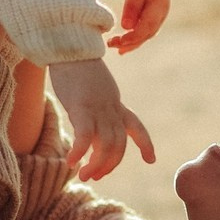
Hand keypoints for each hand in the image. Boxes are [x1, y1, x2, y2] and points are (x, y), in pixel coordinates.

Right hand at [48, 58, 154, 180]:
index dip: (145, 144)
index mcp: (114, 101)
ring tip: (84, 175)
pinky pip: (84, 136)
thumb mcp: (92, 86)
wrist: (68, 43)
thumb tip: (88, 118)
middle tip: (95, 176)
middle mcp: (110, 107)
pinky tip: (71, 162)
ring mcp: (97, 107)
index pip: (136, 126)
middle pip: (118, 143)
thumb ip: (95, 103)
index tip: (151, 160)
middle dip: (109, 164)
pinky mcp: (80, 106)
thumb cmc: (75, 64)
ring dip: (96, 165)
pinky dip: (79, 152)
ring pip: (105, 144)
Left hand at [106, 0, 168, 53]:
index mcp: (160, 6)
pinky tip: (120, 46)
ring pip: (144, 36)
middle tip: (111, 44)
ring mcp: (157, 19)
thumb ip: (132, 7)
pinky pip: (142, 33)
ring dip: (130, 44)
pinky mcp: (150, 20)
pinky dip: (132, 40)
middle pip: (147, 34)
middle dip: (130, 42)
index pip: (148, 26)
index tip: (120, 41)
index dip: (135, 36)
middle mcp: (161, 15)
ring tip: (113, 46)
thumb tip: (126, 27)